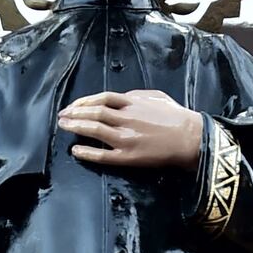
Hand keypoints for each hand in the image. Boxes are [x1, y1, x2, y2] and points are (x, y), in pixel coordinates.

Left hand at [57, 90, 202, 169]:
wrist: (190, 138)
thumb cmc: (177, 117)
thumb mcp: (157, 97)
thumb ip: (137, 96)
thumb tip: (121, 97)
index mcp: (133, 103)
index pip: (102, 98)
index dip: (84, 101)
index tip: (73, 105)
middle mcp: (126, 118)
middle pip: (94, 113)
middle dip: (74, 113)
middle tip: (61, 116)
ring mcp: (126, 138)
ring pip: (95, 130)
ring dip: (76, 127)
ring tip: (63, 127)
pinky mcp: (129, 157)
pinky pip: (103, 155)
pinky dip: (87, 152)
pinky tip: (76, 150)